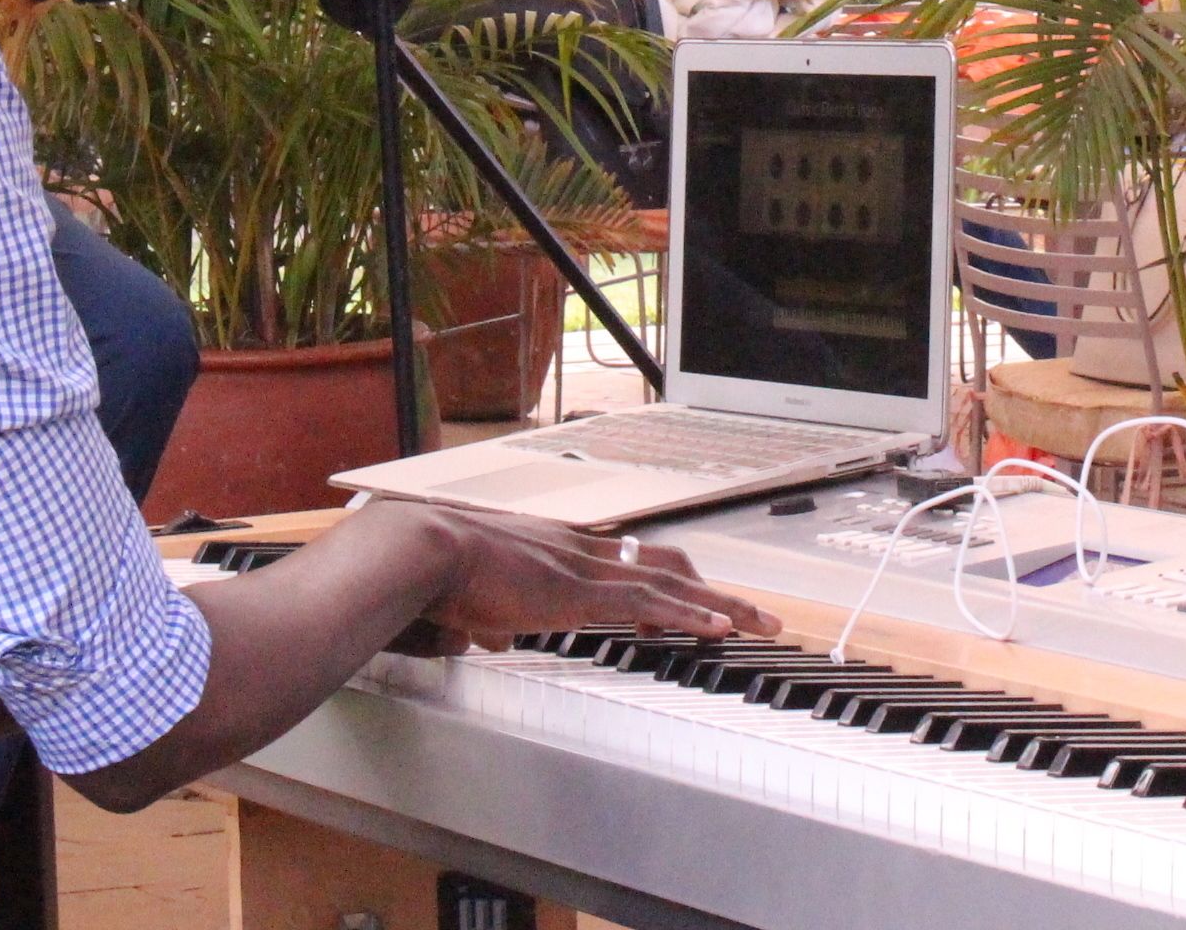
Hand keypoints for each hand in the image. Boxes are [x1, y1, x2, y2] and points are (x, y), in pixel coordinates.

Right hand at [410, 507, 780, 651]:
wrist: (424, 550)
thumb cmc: (437, 573)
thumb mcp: (472, 602)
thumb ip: (490, 618)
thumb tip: (489, 635)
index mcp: (558, 551)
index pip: (628, 562)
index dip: (666, 583)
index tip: (695, 601)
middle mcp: (581, 551)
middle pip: (666, 566)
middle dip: (713, 592)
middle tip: (751, 613)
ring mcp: (584, 569)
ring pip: (672, 585)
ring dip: (722, 606)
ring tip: (761, 624)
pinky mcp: (578, 592)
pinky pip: (649, 605)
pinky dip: (688, 616)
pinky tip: (718, 629)